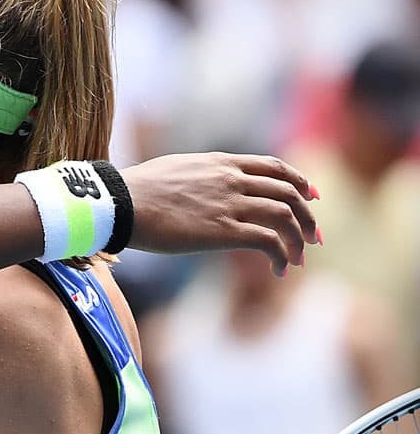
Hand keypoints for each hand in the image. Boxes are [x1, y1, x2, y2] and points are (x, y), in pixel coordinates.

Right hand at [123, 152, 318, 275]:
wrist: (120, 203)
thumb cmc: (134, 190)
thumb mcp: (173, 170)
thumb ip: (197, 177)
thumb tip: (197, 189)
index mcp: (220, 163)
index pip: (273, 167)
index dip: (298, 181)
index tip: (310, 196)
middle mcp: (232, 180)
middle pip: (288, 192)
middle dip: (306, 216)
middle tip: (312, 236)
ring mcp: (230, 204)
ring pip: (285, 216)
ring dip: (298, 239)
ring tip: (297, 258)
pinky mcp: (223, 231)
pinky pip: (268, 242)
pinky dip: (281, 256)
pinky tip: (279, 269)